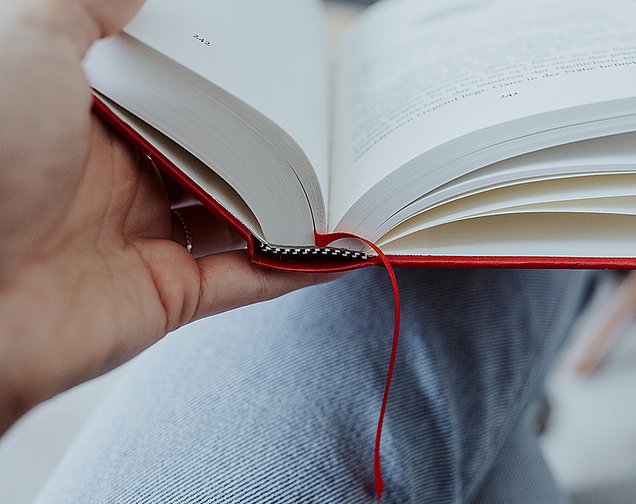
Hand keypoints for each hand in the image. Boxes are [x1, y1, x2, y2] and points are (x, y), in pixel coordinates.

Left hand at [0, 0, 328, 432]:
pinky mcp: (164, 297)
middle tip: (322, 130)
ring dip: (288, 208)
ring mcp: (142, 241)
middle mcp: (116, 178)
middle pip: (212, 158)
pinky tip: (338, 251)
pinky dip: (293, 269)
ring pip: (235, 220)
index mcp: (87, 115)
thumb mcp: (28, 37)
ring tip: (341, 186)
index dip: (225, 84)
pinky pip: (243, 283)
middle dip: (266, 146)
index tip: (278, 71)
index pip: (174, 96)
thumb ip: (90, 2)